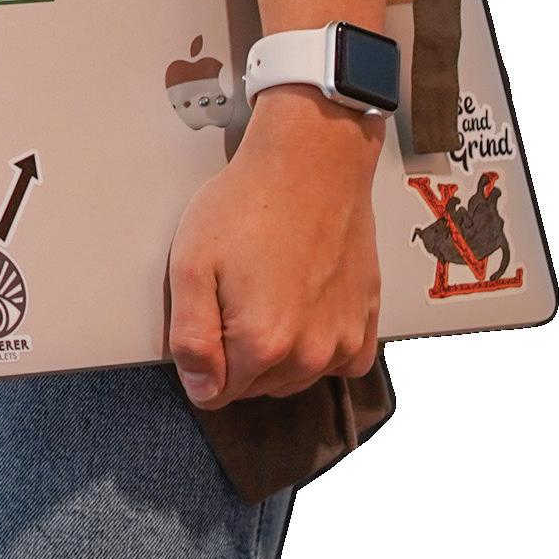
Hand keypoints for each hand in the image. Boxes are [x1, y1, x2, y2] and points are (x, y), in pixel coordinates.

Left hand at [165, 93, 384, 408]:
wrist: (312, 164)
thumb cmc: (247, 205)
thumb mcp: (192, 264)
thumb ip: (191, 338)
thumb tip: (200, 391)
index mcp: (261, 346)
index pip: (217, 394)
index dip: (204, 359)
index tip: (208, 315)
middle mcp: (309, 356)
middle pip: (256, 387)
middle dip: (238, 355)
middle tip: (235, 294)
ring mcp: (343, 342)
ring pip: (296, 378)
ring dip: (278, 352)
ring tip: (269, 291)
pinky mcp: (368, 324)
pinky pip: (339, 364)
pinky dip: (320, 348)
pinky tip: (306, 307)